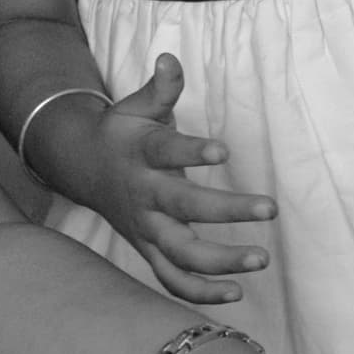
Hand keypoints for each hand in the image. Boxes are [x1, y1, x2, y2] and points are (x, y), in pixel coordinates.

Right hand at [36, 55, 275, 307]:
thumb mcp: (134, 106)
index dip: (192, 153)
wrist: (82, 168)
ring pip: (180, 254)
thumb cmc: (123, 133)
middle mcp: (143, 196)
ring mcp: (145, 229)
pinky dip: (200, 293)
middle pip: (183, 208)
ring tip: (261, 259)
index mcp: (141, 154)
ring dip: (220, 262)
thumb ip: (160, 89)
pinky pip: (172, 280)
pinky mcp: (148, 251)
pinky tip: (237, 295)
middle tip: (270, 207)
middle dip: (227, 211)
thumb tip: (170, 59)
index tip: (223, 151)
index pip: (166, 152)